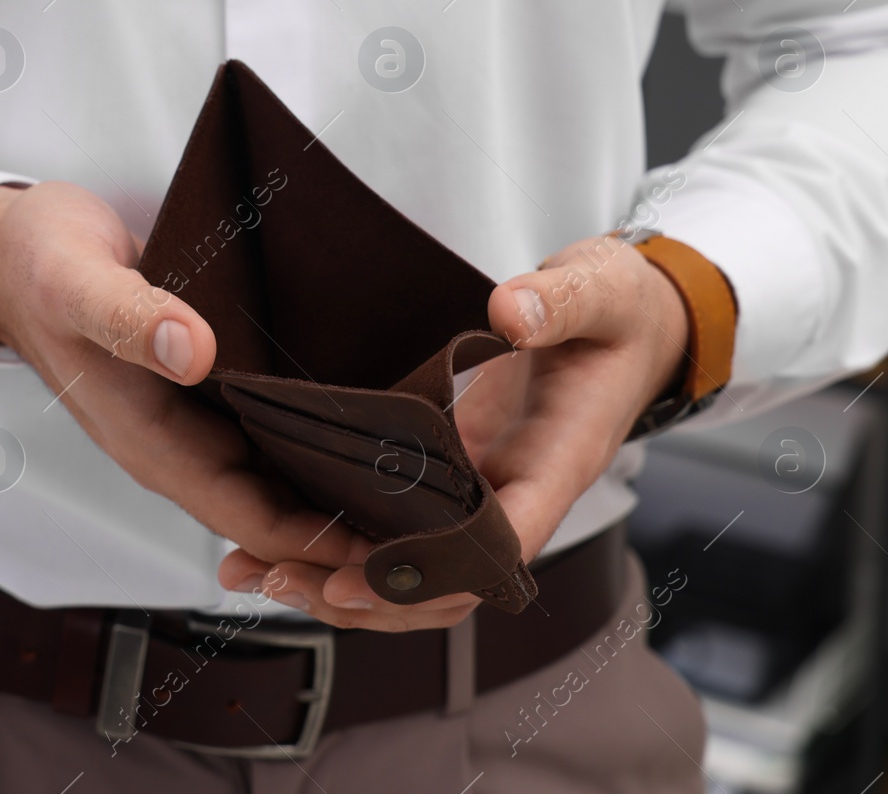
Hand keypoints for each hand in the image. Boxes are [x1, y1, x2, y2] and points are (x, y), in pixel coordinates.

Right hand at [0, 182, 417, 625]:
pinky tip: (386, 411)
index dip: (320, 537)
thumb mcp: (76, 285)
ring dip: (349, 479)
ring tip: (437, 474)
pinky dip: (329, 428)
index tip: (393, 542)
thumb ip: (131, 318)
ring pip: (286, 469)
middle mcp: (183, 442)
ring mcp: (199, 418)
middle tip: (444, 517)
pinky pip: (281, 423)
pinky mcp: (215, 384)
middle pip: (280, 506)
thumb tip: (193, 351)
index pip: (250, 513)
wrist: (14, 250)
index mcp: (151, 443)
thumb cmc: (38, 271)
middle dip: (354, 522)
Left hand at [216, 233, 688, 626]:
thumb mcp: (600, 291)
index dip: (430, 573)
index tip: (361, 579)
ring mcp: (480, 491)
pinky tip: (275, 539)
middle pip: (442, 584)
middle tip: (280, 579)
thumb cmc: (621, 314)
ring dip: (337, 582)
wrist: (634, 321)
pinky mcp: (452, 475)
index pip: (496, 546)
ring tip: (254, 574)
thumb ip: (560, 300)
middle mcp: (515, 495)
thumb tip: (511, 311)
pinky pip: (397, 527)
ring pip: (412, 569)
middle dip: (362, 596)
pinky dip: (341, 542)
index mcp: (556, 464)